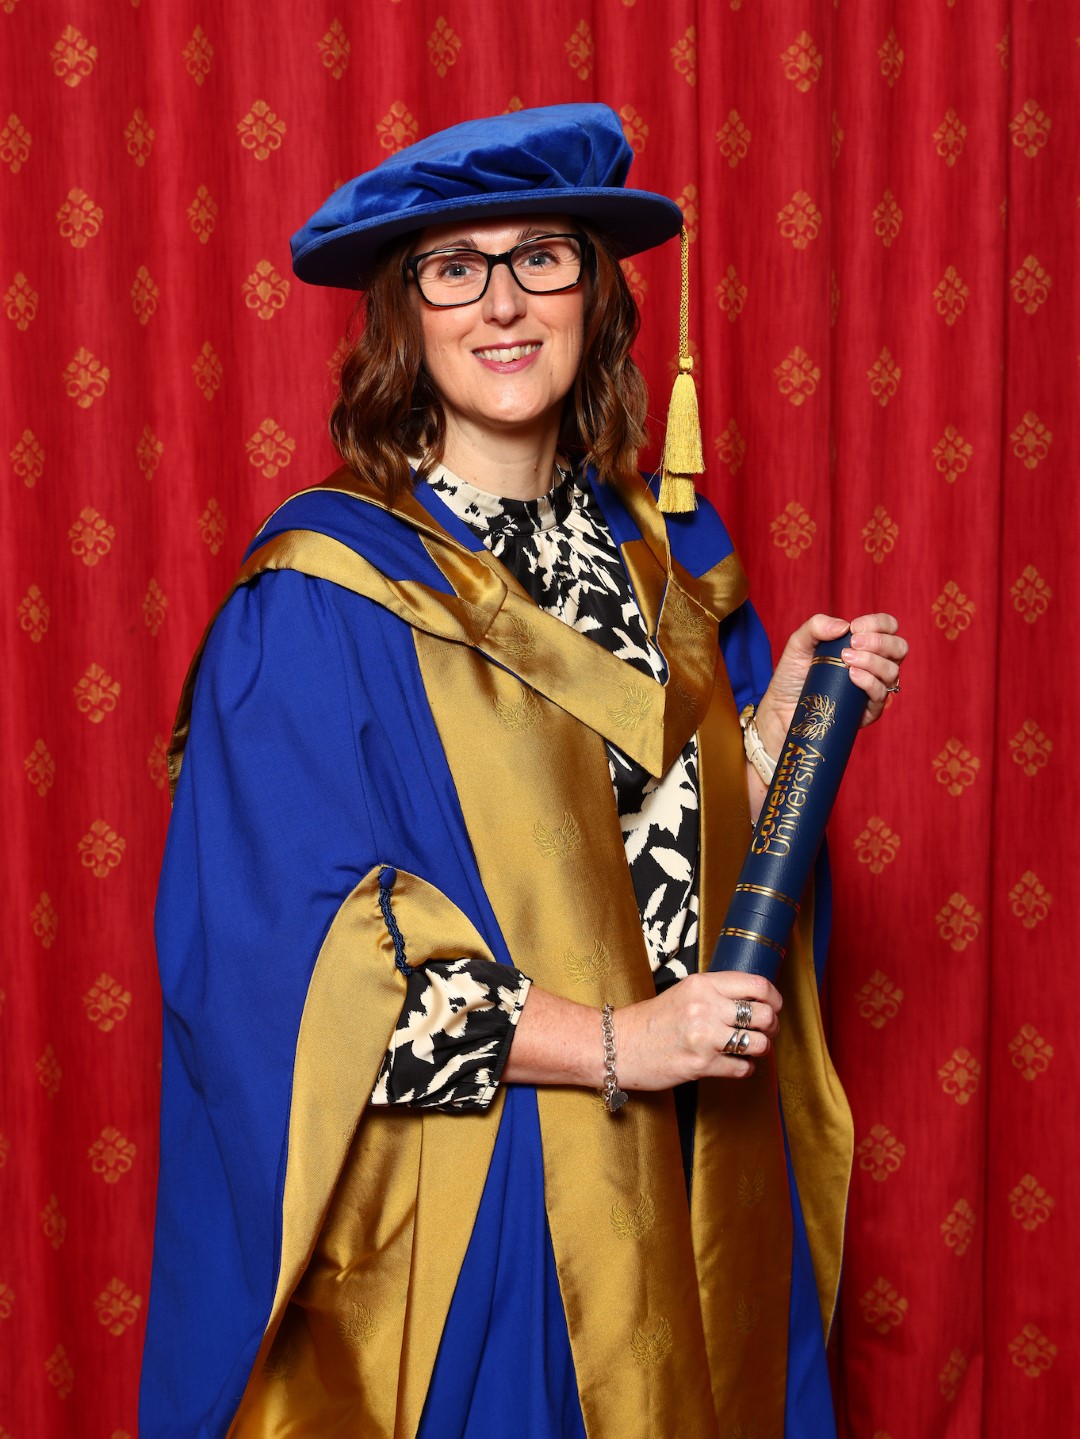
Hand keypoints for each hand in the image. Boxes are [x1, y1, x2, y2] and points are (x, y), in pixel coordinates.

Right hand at [614, 971, 781, 1087]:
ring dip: (761, 1049)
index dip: (775, 998)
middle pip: (764, 1015)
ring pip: (760, 1043)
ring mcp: (703, 1037)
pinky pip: (742, 1068)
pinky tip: (734, 1064)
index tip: (774, 1007)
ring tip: (750, 1049)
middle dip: (772, 1026)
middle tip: (766, 1031)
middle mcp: (705, 1007)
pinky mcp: (700, 1065)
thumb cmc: (654, 1021)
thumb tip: (758, 1000)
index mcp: (702, 984)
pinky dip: (744, 1068)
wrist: (619, 1046)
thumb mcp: (686, 992)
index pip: (758, 985)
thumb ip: (718, 992)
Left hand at [755, 612, 908, 755]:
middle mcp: (875, 666)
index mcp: (864, 646)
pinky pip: (880, 695)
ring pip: (892, 671)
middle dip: (879, 642)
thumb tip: (844, 626)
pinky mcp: (868, 712)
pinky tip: (852, 675)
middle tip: (853, 642)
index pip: (888, 628)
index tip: (855, 627)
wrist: (781, 708)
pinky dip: (869, 682)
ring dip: (873, 661)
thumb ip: (816, 626)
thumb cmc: (793, 675)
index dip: (878, 624)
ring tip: (846, 659)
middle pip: (899, 648)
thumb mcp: (798, 644)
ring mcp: (873, 689)